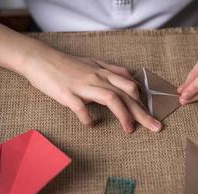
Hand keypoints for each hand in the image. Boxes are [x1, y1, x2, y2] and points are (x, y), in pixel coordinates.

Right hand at [20, 46, 161, 132]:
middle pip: (127, 94)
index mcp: (104, 72)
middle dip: (143, 112)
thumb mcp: (94, 63)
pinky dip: (89, 119)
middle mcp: (98, 77)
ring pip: (111, 98)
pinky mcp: (68, 94)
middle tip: (155, 127)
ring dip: (123, 115)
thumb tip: (129, 80)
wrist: (41, 59)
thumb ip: (111, 71)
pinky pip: (81, 108)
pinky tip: (92, 125)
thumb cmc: (68, 64)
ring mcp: (84, 85)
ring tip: (130, 130)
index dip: (143, 101)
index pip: (130, 86)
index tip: (150, 114)